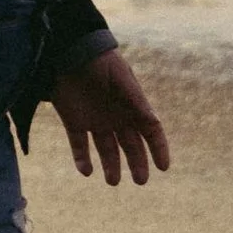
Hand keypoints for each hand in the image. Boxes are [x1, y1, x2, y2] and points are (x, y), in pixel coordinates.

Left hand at [50, 48, 169, 185]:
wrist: (68, 50)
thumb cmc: (100, 62)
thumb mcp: (121, 79)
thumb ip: (135, 100)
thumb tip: (153, 122)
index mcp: (131, 106)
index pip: (150, 132)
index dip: (159, 148)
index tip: (164, 167)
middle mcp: (116, 116)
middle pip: (130, 146)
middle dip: (137, 164)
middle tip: (140, 181)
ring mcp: (95, 120)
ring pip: (106, 149)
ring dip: (110, 166)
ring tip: (113, 181)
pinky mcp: (73, 121)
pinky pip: (79, 145)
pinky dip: (82, 159)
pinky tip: (86, 171)